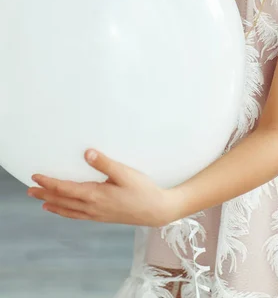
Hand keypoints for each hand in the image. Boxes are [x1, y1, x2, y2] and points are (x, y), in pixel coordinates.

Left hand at [27, 149, 177, 226]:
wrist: (156, 211)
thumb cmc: (143, 190)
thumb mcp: (125, 173)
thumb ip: (105, 163)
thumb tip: (86, 153)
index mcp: (95, 195)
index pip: (65, 189)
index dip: (49, 183)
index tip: (36, 176)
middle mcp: (92, 207)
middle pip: (62, 201)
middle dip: (45, 194)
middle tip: (29, 189)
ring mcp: (97, 214)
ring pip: (68, 210)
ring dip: (53, 204)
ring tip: (41, 200)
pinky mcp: (103, 216)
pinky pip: (77, 215)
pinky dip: (66, 212)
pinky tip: (64, 210)